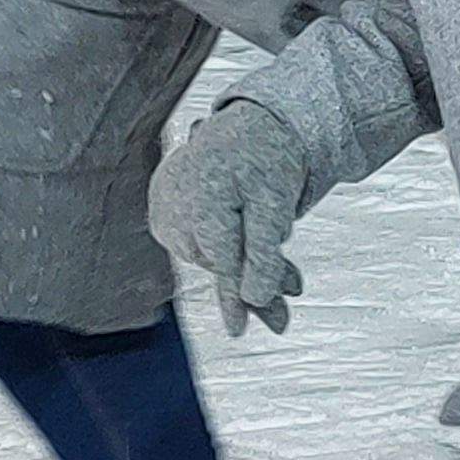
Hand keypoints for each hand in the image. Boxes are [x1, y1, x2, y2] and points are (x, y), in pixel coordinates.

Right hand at [147, 97, 312, 338]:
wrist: (242, 127)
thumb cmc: (263, 157)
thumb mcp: (276, 202)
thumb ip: (264, 251)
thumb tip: (253, 297)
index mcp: (205, 200)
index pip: (223, 261)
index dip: (233, 299)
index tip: (237, 331)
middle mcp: (175, 208)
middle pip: (220, 263)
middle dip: (256, 281)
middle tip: (294, 292)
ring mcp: (165, 212)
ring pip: (212, 258)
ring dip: (244, 267)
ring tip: (286, 269)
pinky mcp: (165, 216)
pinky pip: (200, 246)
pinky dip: (227, 251)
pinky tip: (248, 246)